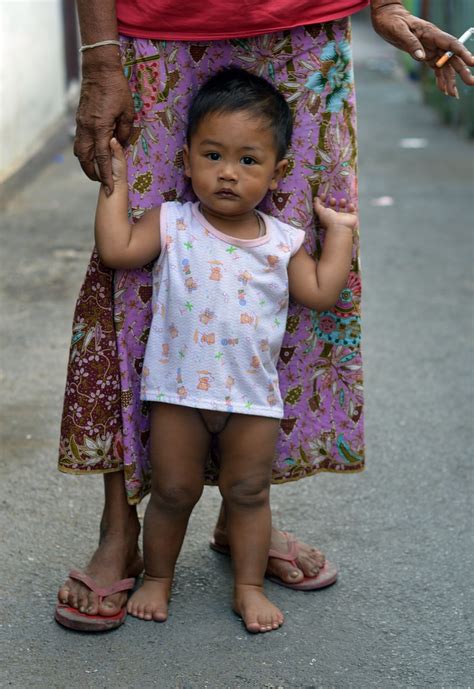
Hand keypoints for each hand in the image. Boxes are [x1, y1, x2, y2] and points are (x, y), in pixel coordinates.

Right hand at [74, 55, 134, 193]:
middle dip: (92, 174)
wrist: (99, 69)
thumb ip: (124, 131)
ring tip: (96, 171)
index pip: (102, 159)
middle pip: (85, 159)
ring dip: (86, 164)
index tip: (108, 188)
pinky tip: (92, 154)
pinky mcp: (79, 119)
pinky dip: (84, 152)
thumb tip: (120, 145)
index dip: (105, 175)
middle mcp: (87, 129)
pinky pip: (79, 141)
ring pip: (79, 151)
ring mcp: (81, 124)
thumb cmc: (117, 89)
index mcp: (100, 128)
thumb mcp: (128, 111)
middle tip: (101, 183)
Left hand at [314, 195, 357, 231]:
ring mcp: (344, 217)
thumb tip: (315, 198)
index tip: (323, 194)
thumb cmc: (329, 219)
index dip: (323, 200)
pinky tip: (349, 205)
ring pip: (343, 207)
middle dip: (333, 201)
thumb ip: (317, 205)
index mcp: (327, 215)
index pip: (325, 206)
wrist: (340, 227)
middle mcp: (335, 216)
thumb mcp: (321, 212)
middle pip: (334, 206)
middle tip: (333, 200)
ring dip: (342, 202)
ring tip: (342, 201)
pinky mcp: (352, 217)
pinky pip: (353, 210)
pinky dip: (351, 207)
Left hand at [370, 3, 473, 97]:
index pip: (451, 44)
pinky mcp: (426, 56)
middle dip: (461, 71)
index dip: (462, 53)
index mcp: (432, 33)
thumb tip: (421, 57)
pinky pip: (436, 69)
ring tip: (453, 95)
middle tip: (471, 82)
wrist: (388, 19)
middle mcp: (435, 42)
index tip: (471, 63)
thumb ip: (411, 44)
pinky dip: (440, 79)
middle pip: (452, 58)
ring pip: (445, 66)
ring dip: (450, 80)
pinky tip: (444, 90)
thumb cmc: (393, 22)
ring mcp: (432, 49)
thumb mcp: (399, 31)